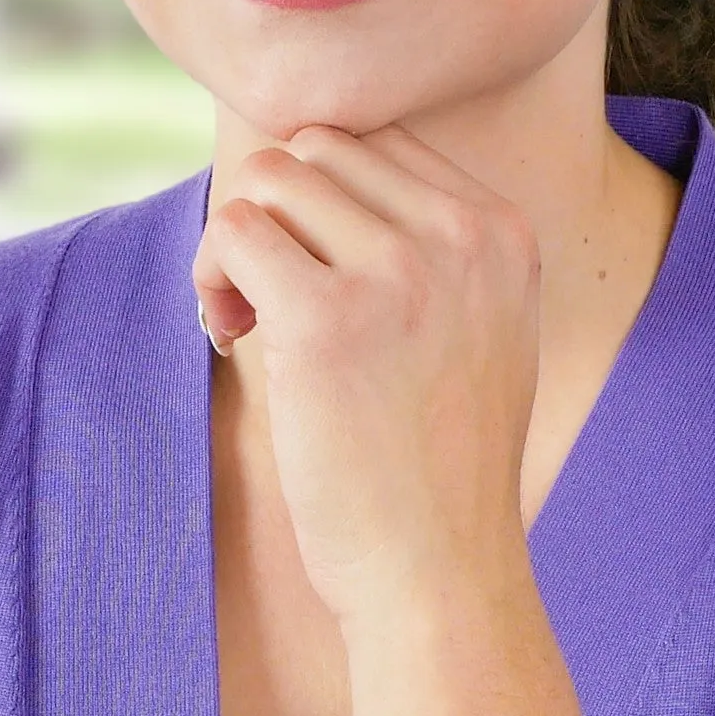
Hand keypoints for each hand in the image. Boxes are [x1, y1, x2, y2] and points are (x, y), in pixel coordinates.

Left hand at [192, 123, 540, 627]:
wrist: (441, 571)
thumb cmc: (441, 466)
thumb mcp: (479, 330)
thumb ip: (432, 251)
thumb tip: (318, 174)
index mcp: (501, 232)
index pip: (378, 144)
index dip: (323, 200)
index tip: (316, 274)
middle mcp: (460, 237)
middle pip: (318, 148)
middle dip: (277, 211)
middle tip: (268, 296)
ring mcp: (398, 272)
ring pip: (270, 178)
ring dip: (237, 239)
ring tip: (248, 315)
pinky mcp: (327, 319)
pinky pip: (235, 231)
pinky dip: (213, 273)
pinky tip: (233, 332)